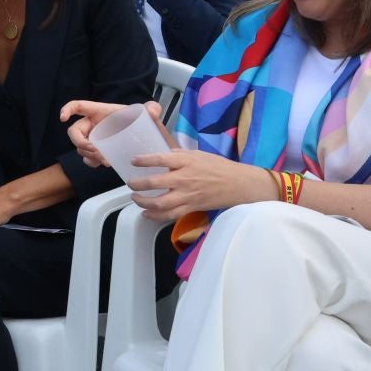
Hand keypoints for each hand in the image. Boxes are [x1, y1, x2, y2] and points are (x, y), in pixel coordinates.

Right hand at [58, 99, 148, 168]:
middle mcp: (93, 125)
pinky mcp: (98, 151)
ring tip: (106, 161)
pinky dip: (93, 162)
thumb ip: (152, 108)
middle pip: (74, 132)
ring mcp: (94, 139)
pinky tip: (105, 163)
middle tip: (95, 151)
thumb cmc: (141, 121)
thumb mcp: (148, 112)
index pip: (78, 106)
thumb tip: (153, 111)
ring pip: (80, 148)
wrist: (146, 138)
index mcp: (100, 112)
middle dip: (81, 143)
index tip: (63, 118)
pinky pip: (87, 158)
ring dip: (89, 155)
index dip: (67, 109)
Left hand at [124, 151, 274, 221]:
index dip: (144, 160)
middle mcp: (184, 178)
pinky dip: (155, 216)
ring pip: (160, 203)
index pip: (160, 159)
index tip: (133, 161)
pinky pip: (170, 215)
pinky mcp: (192, 208)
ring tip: (135, 197)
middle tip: (130, 183)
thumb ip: (178, 155)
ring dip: (143, 202)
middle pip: (155, 183)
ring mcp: (188, 195)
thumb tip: (162, 154)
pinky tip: (146, 213)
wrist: (240, 184)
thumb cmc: (219, 167)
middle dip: (138, 184)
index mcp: (186, 161)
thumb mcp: (198, 154)